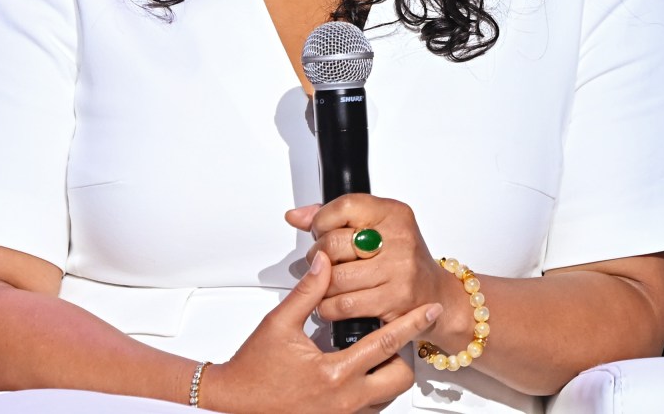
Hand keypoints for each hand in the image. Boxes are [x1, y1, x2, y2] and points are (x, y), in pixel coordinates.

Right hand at [205, 251, 442, 413]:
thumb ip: (308, 292)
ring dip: (388, 374)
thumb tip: (325, 263)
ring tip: (375, 353)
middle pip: (399, 379)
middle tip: (393, 335)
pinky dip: (373, 390)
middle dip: (403, 356)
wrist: (235, 400)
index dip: (410, 324)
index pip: (386, 344)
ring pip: (388, 396)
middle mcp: (344, 400)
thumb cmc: (254, 370)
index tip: (427, 310)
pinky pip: (370, 408)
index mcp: (334, 374)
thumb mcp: (280, 324)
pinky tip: (359, 373)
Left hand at [286, 196, 462, 338]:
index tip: (319, 231)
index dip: (321, 221)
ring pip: (336, 278)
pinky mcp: (395, 300)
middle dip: (317, 256)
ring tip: (325, 285)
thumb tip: (296, 216)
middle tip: (321, 263)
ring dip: (320, 286)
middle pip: (334, 244)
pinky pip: (345, 304)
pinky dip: (329, 307)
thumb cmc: (402, 261)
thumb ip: (335, 218)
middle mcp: (399, 238)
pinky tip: (332, 303)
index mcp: (393, 213)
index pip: (344, 207)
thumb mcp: (377, 228)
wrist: (436, 296)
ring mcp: (399, 269)